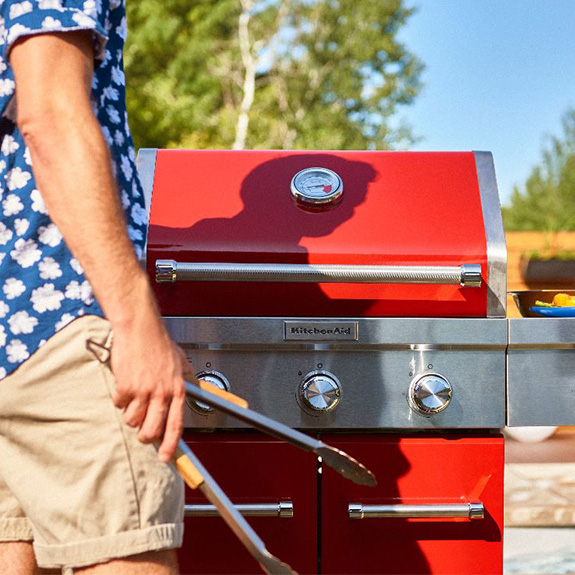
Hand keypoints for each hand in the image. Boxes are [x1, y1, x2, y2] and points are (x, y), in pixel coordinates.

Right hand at [110, 307, 192, 461]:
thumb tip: (201, 389)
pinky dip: (119, 397)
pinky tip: (126, 382)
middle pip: (151, 430)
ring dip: (130, 412)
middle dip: (144, 436)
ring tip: (134, 395)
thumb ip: (187, 378)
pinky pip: (119, 404)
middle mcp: (162, 393)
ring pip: (132, 420)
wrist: (141, 330)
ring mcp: (144, 391)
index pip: (176, 424)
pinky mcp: (126, 387)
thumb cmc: (159, 343)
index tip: (165, 456)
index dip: (170, 444)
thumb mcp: (181, 362)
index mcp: (178, 389)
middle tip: (141, 430)